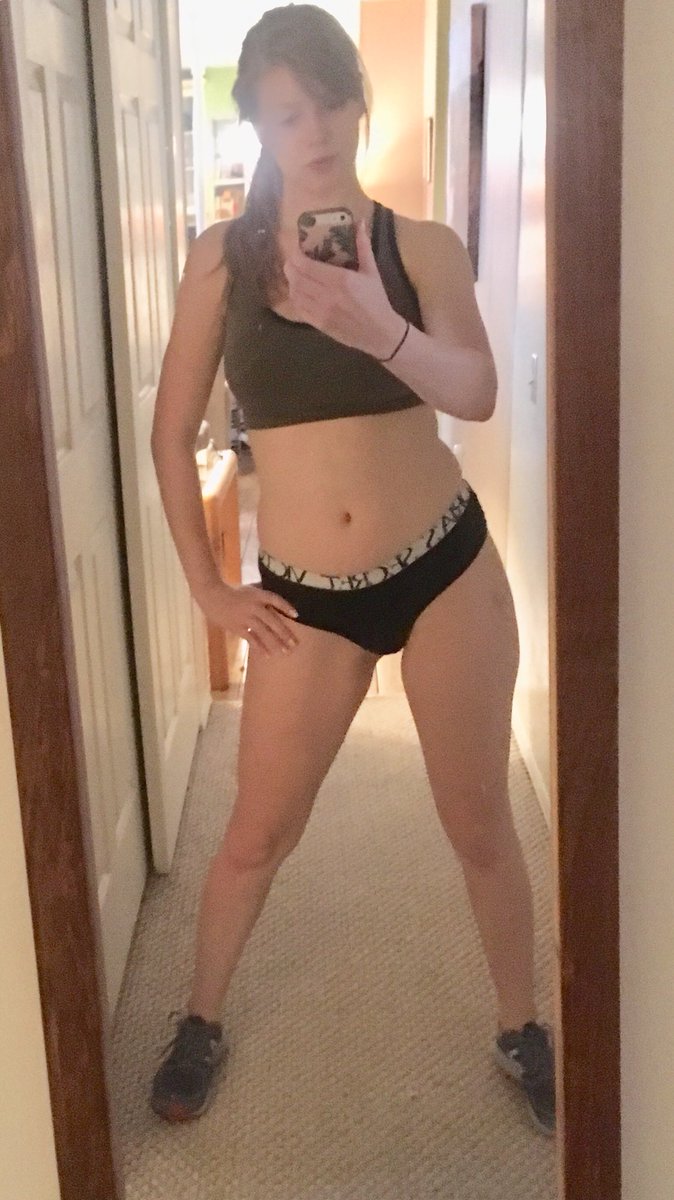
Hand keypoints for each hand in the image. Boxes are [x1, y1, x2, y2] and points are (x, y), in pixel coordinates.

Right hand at [197, 580, 299, 655]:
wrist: (213, 596)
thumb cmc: (234, 593)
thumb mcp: (250, 590)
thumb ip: (263, 598)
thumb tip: (279, 606)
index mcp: (257, 594)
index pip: (275, 599)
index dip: (286, 607)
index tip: (297, 615)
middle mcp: (253, 606)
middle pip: (272, 620)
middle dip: (284, 633)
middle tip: (295, 644)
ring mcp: (245, 617)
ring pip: (263, 632)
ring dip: (275, 642)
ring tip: (285, 652)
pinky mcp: (237, 627)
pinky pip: (251, 638)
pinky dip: (259, 647)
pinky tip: (267, 655)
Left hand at [283, 219, 405, 357]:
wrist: (379, 333)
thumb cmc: (376, 300)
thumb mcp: (372, 271)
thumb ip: (363, 246)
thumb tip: (359, 222)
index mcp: (340, 279)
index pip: (305, 265)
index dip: (295, 255)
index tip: (296, 248)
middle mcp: (327, 295)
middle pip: (296, 277)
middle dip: (290, 266)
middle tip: (293, 260)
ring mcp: (321, 311)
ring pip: (294, 292)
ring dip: (291, 281)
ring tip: (295, 274)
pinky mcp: (318, 324)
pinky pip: (298, 308)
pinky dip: (294, 298)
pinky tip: (298, 291)